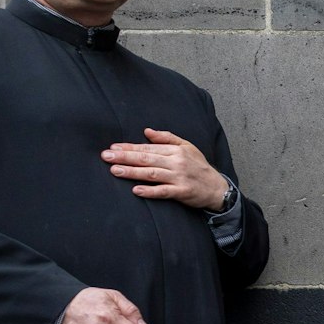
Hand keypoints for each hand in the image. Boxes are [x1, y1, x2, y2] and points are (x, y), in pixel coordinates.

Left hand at [102, 128, 228, 211]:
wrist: (218, 188)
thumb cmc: (200, 167)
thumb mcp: (187, 147)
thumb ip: (167, 138)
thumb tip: (147, 131)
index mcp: (175, 151)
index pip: (148, 148)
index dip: (129, 147)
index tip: (113, 147)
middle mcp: (176, 162)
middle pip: (146, 159)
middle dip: (125, 157)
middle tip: (106, 156)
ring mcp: (179, 178)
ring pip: (151, 174)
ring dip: (132, 172)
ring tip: (115, 170)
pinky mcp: (182, 192)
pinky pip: (164, 192)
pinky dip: (150, 191)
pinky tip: (136, 190)